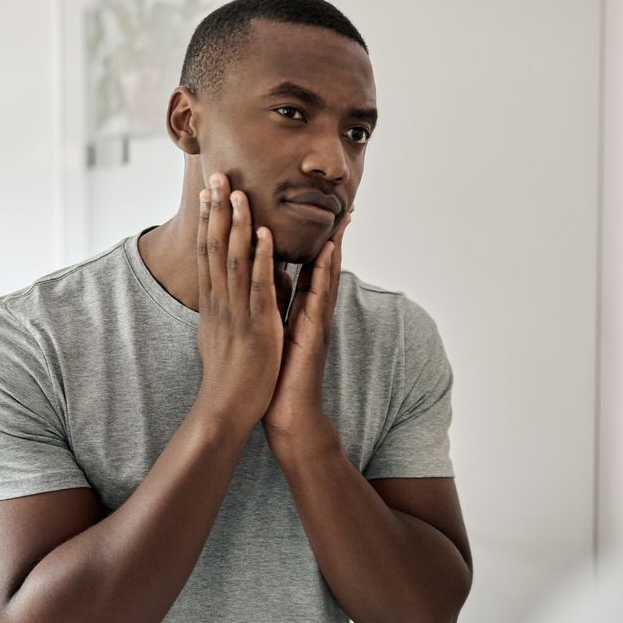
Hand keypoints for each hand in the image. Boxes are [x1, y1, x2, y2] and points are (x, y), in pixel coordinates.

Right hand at [194, 173, 282, 433]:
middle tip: (217, 176)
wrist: (226, 410)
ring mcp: (237, 313)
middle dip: (217, 211)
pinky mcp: (257, 326)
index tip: (208, 193)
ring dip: (237, 224)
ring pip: (234, 260)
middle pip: (215, 248)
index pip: (207, 254)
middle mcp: (221, 303)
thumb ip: (228, 310)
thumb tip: (229, 292)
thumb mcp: (223, 336)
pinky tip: (263, 234)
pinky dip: (261, 258)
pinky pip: (258, 287)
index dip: (208, 221)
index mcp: (214, 304)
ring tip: (239, 192)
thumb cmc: (230, 377)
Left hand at [264, 211, 351, 443]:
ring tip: (342, 219)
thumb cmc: (280, 377)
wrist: (288, 415)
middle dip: (337, 237)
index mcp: (303, 311)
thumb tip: (275, 276)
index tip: (326, 214)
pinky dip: (322, 273)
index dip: (319, 241)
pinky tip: (326, 253)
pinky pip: (318, 297)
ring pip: (327, 277)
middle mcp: (315, 313)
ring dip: (334, 247)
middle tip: (346, 207)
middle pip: (327, 267)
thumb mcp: (277, 332)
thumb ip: (280, 304)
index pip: (312, 269)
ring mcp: (317, 322)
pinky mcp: (313, 333)